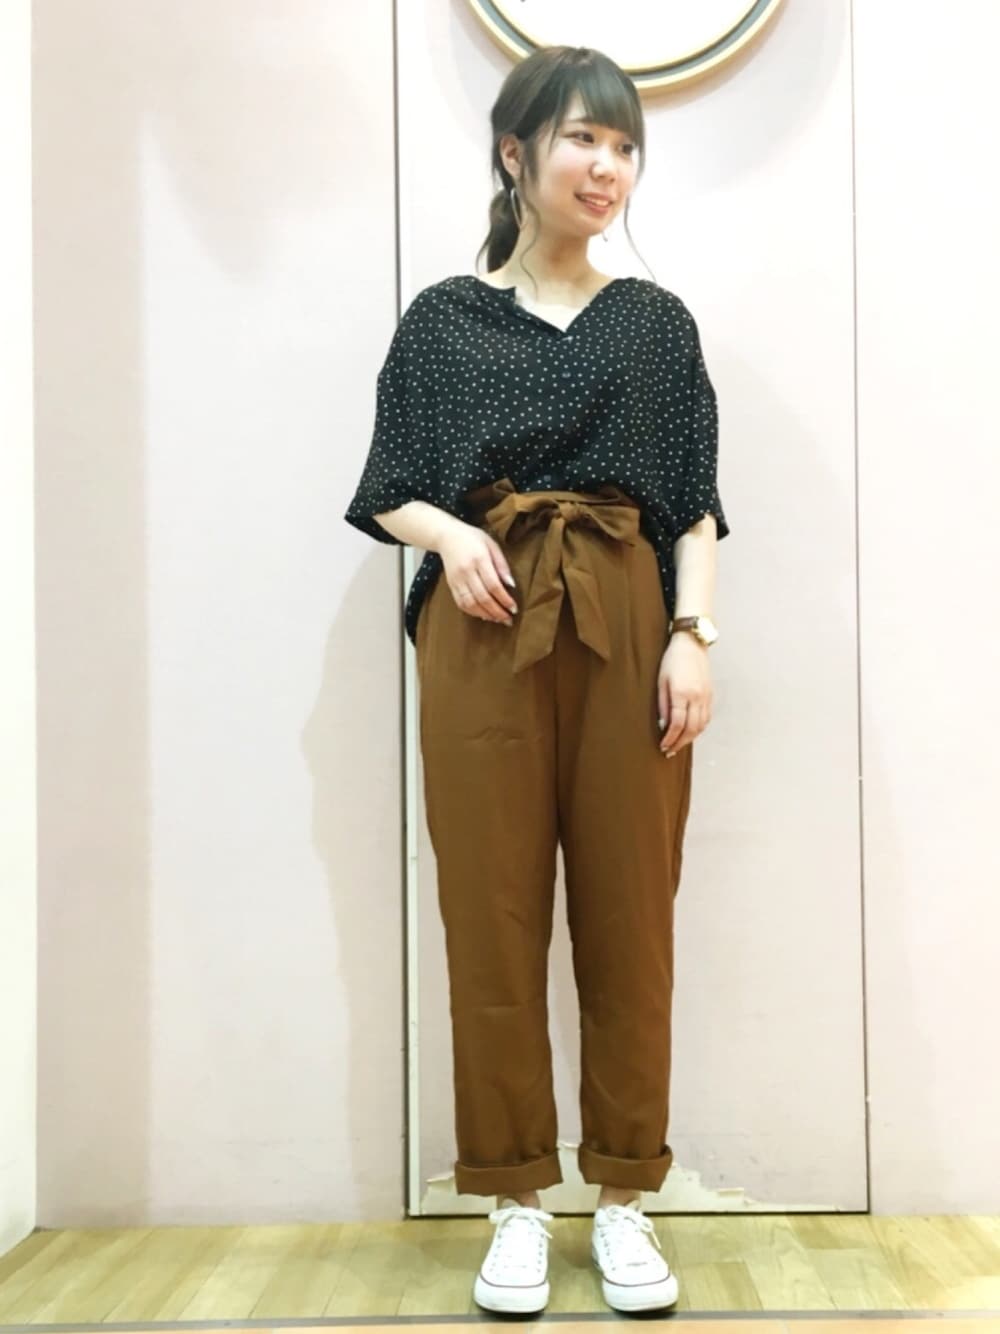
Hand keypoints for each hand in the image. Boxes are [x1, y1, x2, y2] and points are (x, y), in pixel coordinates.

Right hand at [439, 523, 517, 624]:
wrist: (447, 536)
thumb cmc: (473, 539)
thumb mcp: (492, 544)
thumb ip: (502, 564)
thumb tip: (511, 585)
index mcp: (479, 559)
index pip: (493, 585)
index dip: (504, 599)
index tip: (514, 608)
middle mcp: (466, 571)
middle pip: (483, 597)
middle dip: (497, 611)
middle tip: (508, 619)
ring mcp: (457, 579)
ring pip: (471, 603)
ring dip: (486, 614)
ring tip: (498, 619)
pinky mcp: (451, 585)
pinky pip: (461, 603)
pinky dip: (473, 612)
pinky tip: (484, 615)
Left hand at [657, 632, 712, 755]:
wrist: (692, 644)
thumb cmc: (672, 660)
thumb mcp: (661, 680)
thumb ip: (662, 704)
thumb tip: (663, 724)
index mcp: (682, 693)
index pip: (677, 724)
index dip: (670, 738)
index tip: (663, 746)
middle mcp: (697, 697)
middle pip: (691, 729)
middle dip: (680, 743)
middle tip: (670, 751)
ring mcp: (706, 696)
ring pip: (701, 726)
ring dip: (690, 738)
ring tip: (679, 744)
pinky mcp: (711, 695)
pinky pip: (706, 717)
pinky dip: (698, 728)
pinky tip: (690, 731)